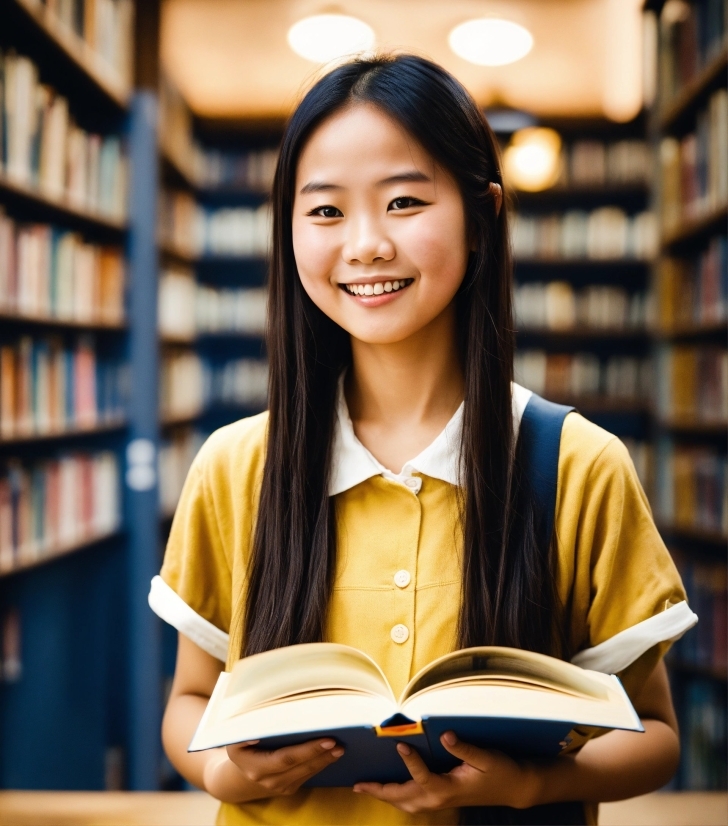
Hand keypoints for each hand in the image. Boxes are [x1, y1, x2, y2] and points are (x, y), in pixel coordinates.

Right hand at [204, 738, 343, 802]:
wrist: (239, 777)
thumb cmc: (241, 749)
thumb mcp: (235, 741)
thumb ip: (245, 735)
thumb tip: (258, 733)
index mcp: (256, 767)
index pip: (287, 758)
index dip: (308, 750)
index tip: (327, 740)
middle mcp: (270, 780)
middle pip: (301, 767)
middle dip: (321, 755)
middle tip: (339, 743)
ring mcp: (280, 787)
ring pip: (307, 773)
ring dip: (325, 761)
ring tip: (341, 748)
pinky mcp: (289, 788)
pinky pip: (307, 776)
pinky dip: (320, 764)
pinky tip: (332, 755)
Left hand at [353, 732, 539, 813]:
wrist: (513, 788)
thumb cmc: (501, 771)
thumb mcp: (486, 757)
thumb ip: (464, 748)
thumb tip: (444, 735)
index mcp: (449, 788)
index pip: (424, 777)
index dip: (411, 762)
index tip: (400, 743)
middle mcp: (440, 798)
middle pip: (405, 798)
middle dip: (381, 791)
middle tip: (359, 784)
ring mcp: (440, 802)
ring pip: (407, 803)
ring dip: (386, 796)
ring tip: (365, 787)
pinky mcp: (441, 799)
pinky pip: (413, 802)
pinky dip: (397, 797)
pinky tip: (389, 789)